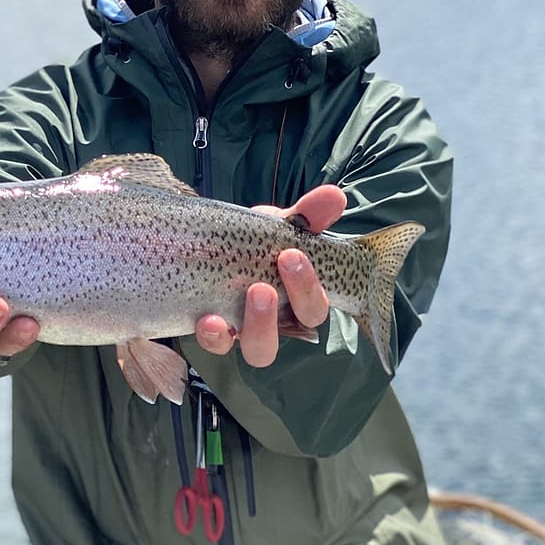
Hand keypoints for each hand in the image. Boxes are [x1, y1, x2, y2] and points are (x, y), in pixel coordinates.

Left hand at [194, 185, 346, 367]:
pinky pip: (218, 344)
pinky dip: (215, 335)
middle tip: (265, 284)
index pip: (315, 306)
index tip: (292, 254)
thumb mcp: (278, 225)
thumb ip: (306, 214)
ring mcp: (247, 329)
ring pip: (261, 349)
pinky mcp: (217, 333)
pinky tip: (209, 319)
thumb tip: (335, 195)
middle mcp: (279, 321)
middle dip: (286, 305)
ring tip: (250, 295)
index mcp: (300, 298)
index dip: (309, 287)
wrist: (212, 244)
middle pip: (295, 330)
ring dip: (258, 326)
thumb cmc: (256, 241)